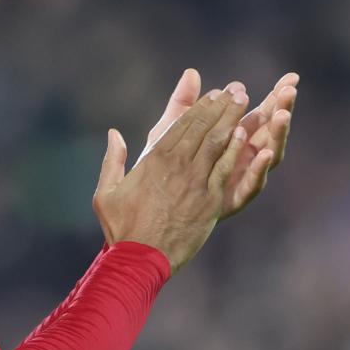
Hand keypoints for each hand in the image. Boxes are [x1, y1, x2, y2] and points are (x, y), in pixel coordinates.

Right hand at [93, 87, 249, 273]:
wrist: (141, 258)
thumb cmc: (122, 228)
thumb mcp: (106, 192)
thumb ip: (113, 160)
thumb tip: (113, 134)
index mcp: (154, 160)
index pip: (181, 124)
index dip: (199, 106)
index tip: (213, 94)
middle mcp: (177, 165)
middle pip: (203, 127)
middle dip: (220, 106)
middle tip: (235, 90)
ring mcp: (196, 181)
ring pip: (217, 141)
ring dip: (231, 119)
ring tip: (243, 102)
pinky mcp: (210, 200)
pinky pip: (225, 168)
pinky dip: (235, 148)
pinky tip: (244, 133)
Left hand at [140, 70, 297, 215]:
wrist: (151, 215)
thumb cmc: (163, 170)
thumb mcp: (170, 131)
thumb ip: (183, 104)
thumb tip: (192, 72)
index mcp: (235, 138)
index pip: (261, 112)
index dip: (276, 95)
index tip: (291, 78)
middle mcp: (243, 158)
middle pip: (270, 131)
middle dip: (282, 109)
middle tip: (291, 89)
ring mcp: (240, 178)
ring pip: (267, 155)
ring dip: (276, 135)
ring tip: (282, 114)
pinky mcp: (232, 200)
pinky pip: (251, 185)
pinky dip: (258, 169)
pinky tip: (263, 153)